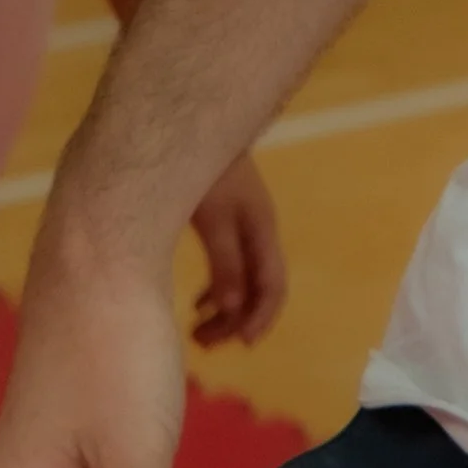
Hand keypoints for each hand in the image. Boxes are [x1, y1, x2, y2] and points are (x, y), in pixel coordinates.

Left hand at [188, 152, 287, 348]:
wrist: (194, 122)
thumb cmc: (207, 171)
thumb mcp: (214, 218)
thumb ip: (225, 263)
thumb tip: (232, 311)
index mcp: (263, 230)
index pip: (273, 285)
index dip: (261, 319)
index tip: (240, 345)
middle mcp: (258, 232)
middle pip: (258, 288)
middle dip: (235, 321)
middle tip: (203, 344)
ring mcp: (243, 226)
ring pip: (242, 280)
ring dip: (224, 310)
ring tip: (196, 331)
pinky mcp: (226, 220)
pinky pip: (229, 267)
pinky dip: (216, 290)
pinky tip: (198, 302)